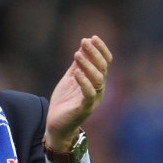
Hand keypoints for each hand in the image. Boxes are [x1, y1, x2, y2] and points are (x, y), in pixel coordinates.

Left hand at [45, 35, 112, 149]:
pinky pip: (88, 94)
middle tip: (84, 41)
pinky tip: (76, 72)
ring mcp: (93, 99)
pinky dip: (83, 82)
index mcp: (96, 81)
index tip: (92, 37)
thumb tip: (83, 45)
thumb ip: (78, 64)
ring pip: (97, 79)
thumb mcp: (71, 78)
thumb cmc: (65, 101)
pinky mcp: (84, 109)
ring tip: (77, 54)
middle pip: (103, 68)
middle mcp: (99, 89)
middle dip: (94, 53)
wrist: (57, 124)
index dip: (101, 49)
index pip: (105, 62)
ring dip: (88, 65)